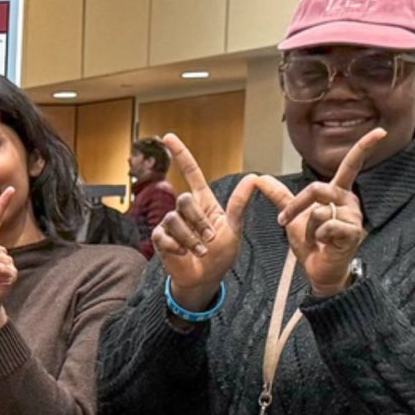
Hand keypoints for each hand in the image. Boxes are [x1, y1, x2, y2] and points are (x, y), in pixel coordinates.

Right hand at [153, 133, 261, 312]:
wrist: (205, 278)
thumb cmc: (221, 255)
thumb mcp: (235, 229)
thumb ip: (239, 204)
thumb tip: (253, 177)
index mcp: (204, 203)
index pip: (191, 173)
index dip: (180, 154)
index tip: (168, 137)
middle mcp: (186, 210)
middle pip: (185, 200)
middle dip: (199, 221)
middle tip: (209, 239)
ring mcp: (171, 223)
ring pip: (175, 219)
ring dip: (191, 238)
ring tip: (199, 249)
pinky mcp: (161, 238)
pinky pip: (165, 235)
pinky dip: (178, 247)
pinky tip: (184, 253)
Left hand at [255, 128, 381, 294]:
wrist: (317, 270)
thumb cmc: (311, 242)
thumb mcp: (292, 216)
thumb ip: (279, 195)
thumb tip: (260, 178)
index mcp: (339, 192)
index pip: (352, 165)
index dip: (365, 147)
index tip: (380, 131)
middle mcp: (350, 200)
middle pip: (317, 189)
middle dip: (295, 206)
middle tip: (284, 221)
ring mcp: (354, 216)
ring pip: (319, 211)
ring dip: (308, 228)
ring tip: (316, 239)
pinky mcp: (353, 232)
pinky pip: (326, 225)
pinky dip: (318, 237)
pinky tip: (325, 244)